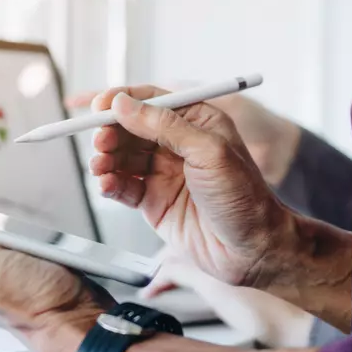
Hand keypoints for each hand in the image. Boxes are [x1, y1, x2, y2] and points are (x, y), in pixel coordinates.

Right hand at [88, 86, 298, 288]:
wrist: (252, 251)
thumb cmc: (245, 199)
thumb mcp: (209, 151)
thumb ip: (165, 125)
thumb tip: (126, 105)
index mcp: (197, 122)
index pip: (152, 101)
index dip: (122, 101)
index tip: (100, 106)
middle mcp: (178, 145)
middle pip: (131, 128)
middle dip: (111, 132)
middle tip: (101, 140)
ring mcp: (164, 173)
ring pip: (123, 156)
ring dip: (106, 158)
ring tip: (101, 165)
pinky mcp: (154, 201)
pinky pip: (124, 186)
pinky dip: (110, 183)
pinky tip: (106, 184)